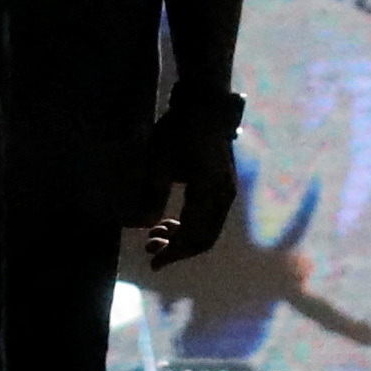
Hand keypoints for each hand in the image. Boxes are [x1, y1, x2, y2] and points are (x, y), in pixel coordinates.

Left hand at [130, 106, 242, 269]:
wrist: (205, 107)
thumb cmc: (180, 129)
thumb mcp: (160, 159)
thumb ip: (153, 193)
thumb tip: (144, 225)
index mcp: (210, 190)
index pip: (193, 234)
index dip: (173, 253)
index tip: (153, 263)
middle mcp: (224, 196)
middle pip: (204, 238)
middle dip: (177, 250)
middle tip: (150, 249)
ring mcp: (226, 192)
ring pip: (207, 230)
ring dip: (182, 239)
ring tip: (154, 236)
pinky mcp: (222, 188)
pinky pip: (208, 218)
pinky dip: (189, 226)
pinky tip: (167, 223)